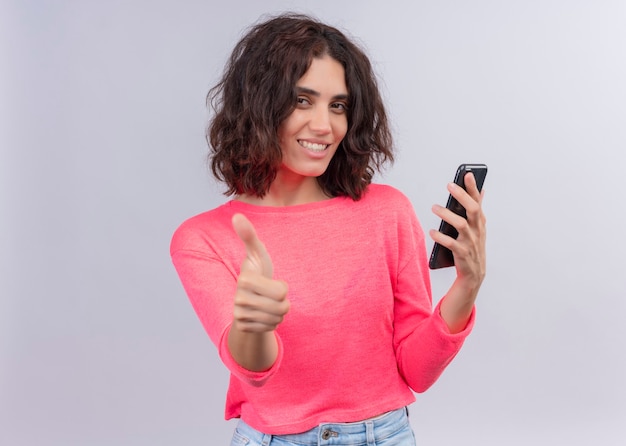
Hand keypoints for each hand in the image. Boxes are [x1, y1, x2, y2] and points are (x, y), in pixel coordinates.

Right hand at [231, 213, 289, 332]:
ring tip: (267, 304)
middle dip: (283, 302)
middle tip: (271, 296)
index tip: (271, 282)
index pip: (281, 292)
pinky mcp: (243, 327)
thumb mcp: (257, 253)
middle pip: (282, 307)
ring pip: (277, 319)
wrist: (248, 299)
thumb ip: (249, 235)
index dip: (283, 288)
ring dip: (278, 312)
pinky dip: (271, 322)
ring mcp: (240, 315)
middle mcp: (239, 299)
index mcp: (244, 280)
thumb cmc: (257, 272)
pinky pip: (270, 328)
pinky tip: (262, 314)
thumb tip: (237, 216)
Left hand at [430, 172, 486, 288]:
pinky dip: (440, 237)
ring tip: (434, 207)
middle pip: (472, 209)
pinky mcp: (462, 253)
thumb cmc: (473, 245)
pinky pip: (451, 243)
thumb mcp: (478, 227)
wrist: (475, 274)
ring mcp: (470, 242)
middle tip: (449, 185)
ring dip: (446, 215)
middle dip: (462, 196)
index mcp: (480, 222)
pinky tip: (432, 231)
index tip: (467, 174)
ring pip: (460, 225)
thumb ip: (478, 209)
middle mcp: (477, 230)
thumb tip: (482, 190)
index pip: (478, 201)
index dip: (473, 187)